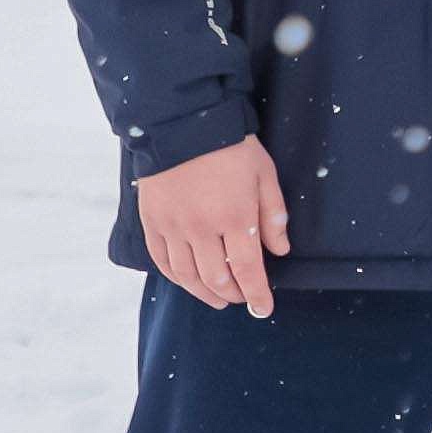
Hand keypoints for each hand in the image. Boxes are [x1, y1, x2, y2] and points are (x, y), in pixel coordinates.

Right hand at [135, 135, 287, 316]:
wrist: (183, 123)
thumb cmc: (231, 147)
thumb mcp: (265, 175)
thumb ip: (274, 215)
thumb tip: (280, 251)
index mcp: (234, 216)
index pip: (249, 270)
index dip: (257, 295)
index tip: (263, 308)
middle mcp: (201, 227)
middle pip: (217, 279)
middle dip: (233, 295)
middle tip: (242, 299)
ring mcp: (173, 226)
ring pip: (187, 276)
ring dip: (204, 293)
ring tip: (218, 298)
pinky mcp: (152, 220)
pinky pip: (162, 260)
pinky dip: (175, 277)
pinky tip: (187, 281)